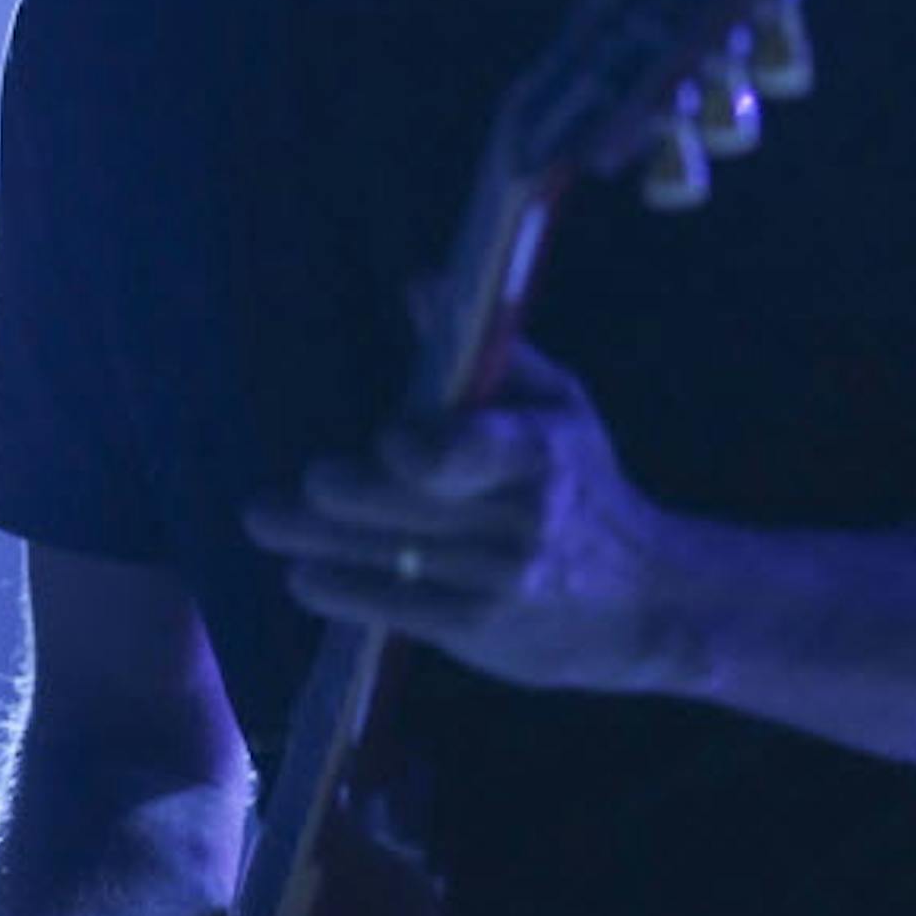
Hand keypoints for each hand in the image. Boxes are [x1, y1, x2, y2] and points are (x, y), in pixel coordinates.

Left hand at [245, 341, 700, 696]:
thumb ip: (487, 352)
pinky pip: (388, 607)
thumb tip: (420, 286)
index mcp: (538, 453)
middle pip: (401, 504)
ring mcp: (494, 580)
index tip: (387, 440)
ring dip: (310, 540)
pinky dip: (337, 588)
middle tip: (308, 482)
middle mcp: (517, 520)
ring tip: (267, 520)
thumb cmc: (585, 486)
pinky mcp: (474, 629)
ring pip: (381, 556)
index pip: (461, 453)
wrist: (649, 602)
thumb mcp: (559, 407)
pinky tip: (306, 573)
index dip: (412, 450)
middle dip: (337, 494)